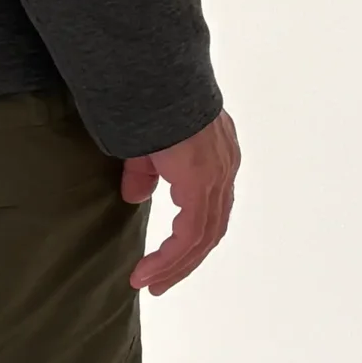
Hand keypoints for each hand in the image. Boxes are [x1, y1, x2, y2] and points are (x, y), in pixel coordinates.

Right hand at [122, 108, 241, 295]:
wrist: (158, 78)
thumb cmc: (152, 103)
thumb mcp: (147, 144)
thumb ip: (146, 173)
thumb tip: (137, 198)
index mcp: (217, 159)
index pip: (211, 209)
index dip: (190, 239)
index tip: (165, 261)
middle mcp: (224, 169)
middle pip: (211, 230)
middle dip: (183, 261)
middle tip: (158, 284)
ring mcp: (217, 176)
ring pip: (203, 237)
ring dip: (175, 265)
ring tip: (148, 283)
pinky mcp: (203, 181)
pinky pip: (192, 232)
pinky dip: (171, 256)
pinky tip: (149, 269)